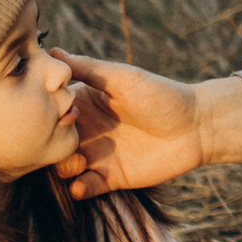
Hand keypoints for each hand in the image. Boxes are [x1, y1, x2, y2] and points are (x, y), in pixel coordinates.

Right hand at [63, 60, 241, 198]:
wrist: (196, 126)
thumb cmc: (159, 94)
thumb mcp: (122, 78)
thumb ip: (87, 68)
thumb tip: (52, 52)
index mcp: (84, 103)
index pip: (52, 111)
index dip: (45, 115)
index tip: (51, 115)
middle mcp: (87, 129)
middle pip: (54, 142)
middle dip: (51, 146)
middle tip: (66, 143)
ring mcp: (98, 155)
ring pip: (64, 167)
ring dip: (64, 168)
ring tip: (80, 162)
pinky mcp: (112, 177)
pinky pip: (85, 187)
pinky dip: (78, 189)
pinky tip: (81, 185)